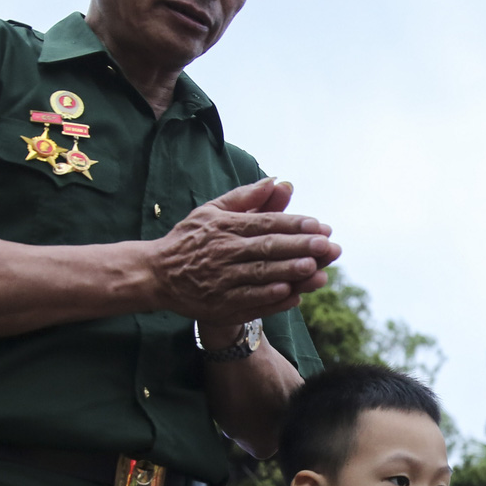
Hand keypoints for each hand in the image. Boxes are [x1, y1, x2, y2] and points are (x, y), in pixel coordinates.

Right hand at [150, 178, 340, 332]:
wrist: (157, 275)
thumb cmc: (190, 239)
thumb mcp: (211, 211)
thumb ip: (245, 197)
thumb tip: (276, 181)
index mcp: (225, 227)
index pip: (265, 223)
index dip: (293, 224)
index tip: (320, 225)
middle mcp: (224, 252)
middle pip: (267, 248)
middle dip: (299, 247)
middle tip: (328, 246)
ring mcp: (222, 280)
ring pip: (260, 275)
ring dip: (289, 273)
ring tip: (315, 269)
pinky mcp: (220, 304)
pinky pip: (249, 302)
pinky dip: (271, 299)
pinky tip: (293, 295)